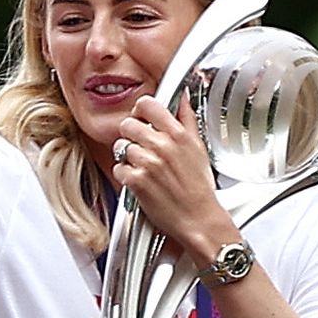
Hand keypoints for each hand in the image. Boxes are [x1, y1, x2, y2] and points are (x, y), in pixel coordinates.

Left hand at [112, 95, 237, 256]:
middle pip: (127, 124)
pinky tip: (139, 180)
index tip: (141, 118)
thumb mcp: (198, 148)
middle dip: (131, 135)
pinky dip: (124, 175)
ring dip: (127, 156)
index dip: (140, 111)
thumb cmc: (199, 188)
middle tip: (140, 146)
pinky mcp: (135, 180)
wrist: (198, 219)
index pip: (147, 104)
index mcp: (178, 134)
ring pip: (120, 146)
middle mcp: (162, 146)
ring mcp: (147, 163)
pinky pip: (117, 167)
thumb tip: (184, 98)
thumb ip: (187, 120)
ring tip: (142, 167)